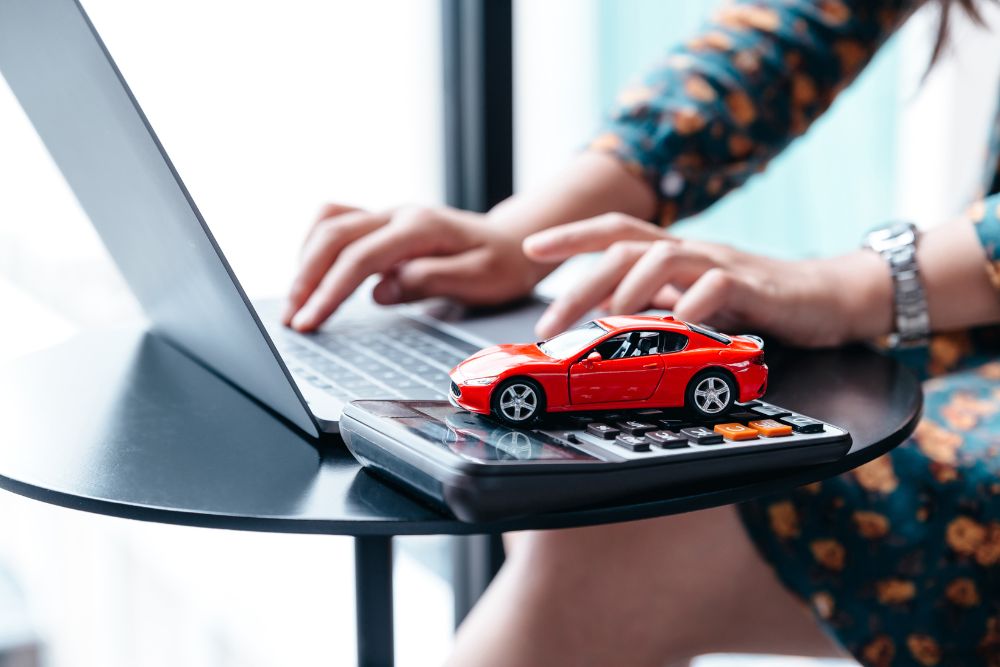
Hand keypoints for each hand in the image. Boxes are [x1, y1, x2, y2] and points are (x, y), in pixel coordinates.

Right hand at [284, 203, 553, 330]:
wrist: (514, 241)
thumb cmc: (501, 264)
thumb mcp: (478, 280)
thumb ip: (428, 281)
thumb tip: (380, 291)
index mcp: (420, 227)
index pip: (360, 257)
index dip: (329, 291)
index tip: (309, 322)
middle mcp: (398, 214)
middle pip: (333, 235)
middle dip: (306, 278)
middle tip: (291, 318)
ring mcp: (389, 215)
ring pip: (329, 224)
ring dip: (306, 260)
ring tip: (297, 301)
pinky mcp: (383, 224)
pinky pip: (338, 225)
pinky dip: (317, 249)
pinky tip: (314, 278)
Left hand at [523, 213, 891, 346]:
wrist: (826, 298)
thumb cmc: (754, 301)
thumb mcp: (692, 300)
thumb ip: (653, 300)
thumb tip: (603, 307)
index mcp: (673, 253)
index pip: (615, 232)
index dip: (572, 236)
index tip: (530, 248)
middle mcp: (691, 251)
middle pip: (627, 249)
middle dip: (581, 282)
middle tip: (550, 320)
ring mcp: (722, 265)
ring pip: (666, 257)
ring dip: (631, 286)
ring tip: (609, 316)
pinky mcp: (754, 287)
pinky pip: (719, 288)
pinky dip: (694, 304)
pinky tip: (679, 322)